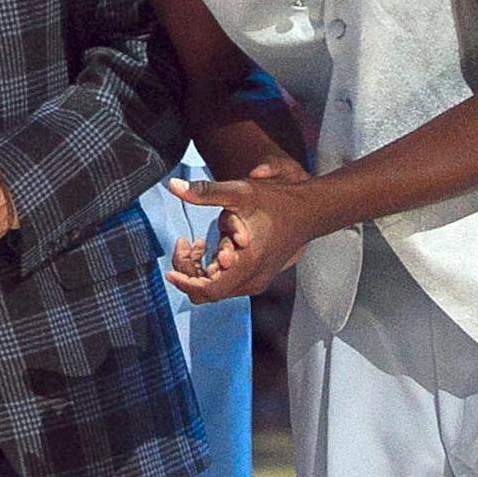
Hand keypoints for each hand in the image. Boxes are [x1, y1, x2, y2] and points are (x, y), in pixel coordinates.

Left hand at [164, 161, 312, 302]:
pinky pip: (226, 282)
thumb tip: (174, 185)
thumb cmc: (277, 201)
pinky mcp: (256, 277)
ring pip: (216, 287)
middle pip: (208, 291)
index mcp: (248, 263)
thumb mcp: (239, 192)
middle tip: (184, 244)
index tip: (169, 270)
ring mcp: (255, 280)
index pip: (209, 290)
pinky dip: (213, 267)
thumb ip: (205, 191)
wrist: (308, 210)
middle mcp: (252, 279)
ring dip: (200, 268)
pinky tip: (208, 245)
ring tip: (196, 242)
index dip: (185, 282)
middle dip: (189, 270)